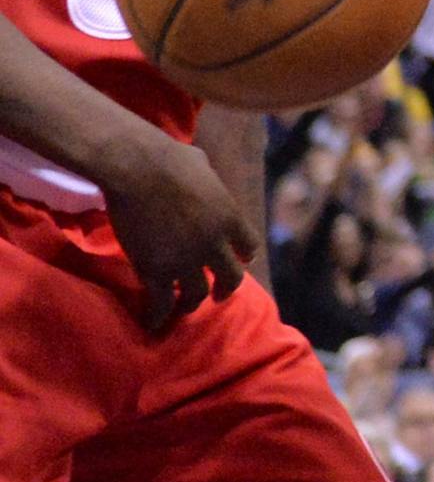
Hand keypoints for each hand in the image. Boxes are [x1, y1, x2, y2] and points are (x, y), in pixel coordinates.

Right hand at [104, 132, 258, 331]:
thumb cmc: (169, 158)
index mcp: (230, 216)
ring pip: (197, 295)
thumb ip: (208, 181)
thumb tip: (201, 176)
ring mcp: (186, 260)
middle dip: (225, 288)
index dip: (243, 255)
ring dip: (192, 303)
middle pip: (230, 278)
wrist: (137, 169)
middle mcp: (214, 243)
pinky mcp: (156, 270)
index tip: (240, 260)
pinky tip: (154, 323)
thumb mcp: (203, 166)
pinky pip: (162, 302)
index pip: (248, 246)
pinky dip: (159, 316)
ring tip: (185, 308)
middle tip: (219, 295)